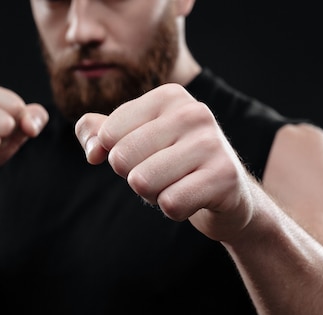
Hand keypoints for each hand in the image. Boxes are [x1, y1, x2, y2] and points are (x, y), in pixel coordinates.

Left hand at [75, 83, 254, 241]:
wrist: (229, 192)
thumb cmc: (173, 163)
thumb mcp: (133, 139)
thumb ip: (97, 132)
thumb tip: (92, 151)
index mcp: (169, 96)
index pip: (108, 134)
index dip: (116, 156)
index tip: (145, 156)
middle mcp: (194, 112)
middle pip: (122, 159)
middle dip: (134, 178)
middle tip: (162, 175)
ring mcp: (212, 143)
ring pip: (142, 182)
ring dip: (153, 195)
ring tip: (178, 185)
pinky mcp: (225, 177)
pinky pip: (170, 203)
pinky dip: (175, 210)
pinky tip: (193, 198)